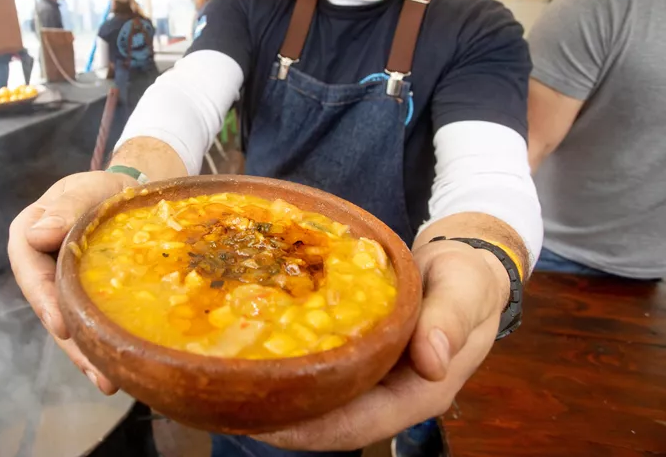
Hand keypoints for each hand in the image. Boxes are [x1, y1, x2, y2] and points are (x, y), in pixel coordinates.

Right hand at [8, 171, 138, 394]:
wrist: (129, 195)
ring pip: (68, 323)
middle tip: (96, 371)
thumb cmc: (103, 189)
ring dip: (86, 354)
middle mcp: (39, 266)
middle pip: (49, 307)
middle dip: (70, 343)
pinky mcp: (81, 299)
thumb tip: (36, 235)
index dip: (45, 300)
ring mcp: (60, 286)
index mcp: (28, 235)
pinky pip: (86, 324)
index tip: (62, 325)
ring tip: (108, 382)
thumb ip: (65, 209)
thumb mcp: (86, 190)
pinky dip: (99, 346)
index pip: (30, 270)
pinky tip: (117, 370)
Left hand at [255, 241, 510, 450]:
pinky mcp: (360, 357)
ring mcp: (374, 378)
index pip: (358, 425)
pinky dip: (292, 366)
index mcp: (420, 393)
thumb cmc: (468, 280)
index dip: (313, 429)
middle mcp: (391, 395)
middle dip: (281, 417)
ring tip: (230, 383)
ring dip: (281, 395)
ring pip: (321, 399)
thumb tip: (431, 362)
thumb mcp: (466, 291)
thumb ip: (449, 322)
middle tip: (229, 399)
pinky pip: (322, 370)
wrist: (464, 268)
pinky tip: (257, 354)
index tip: (267, 422)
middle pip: (330, 420)